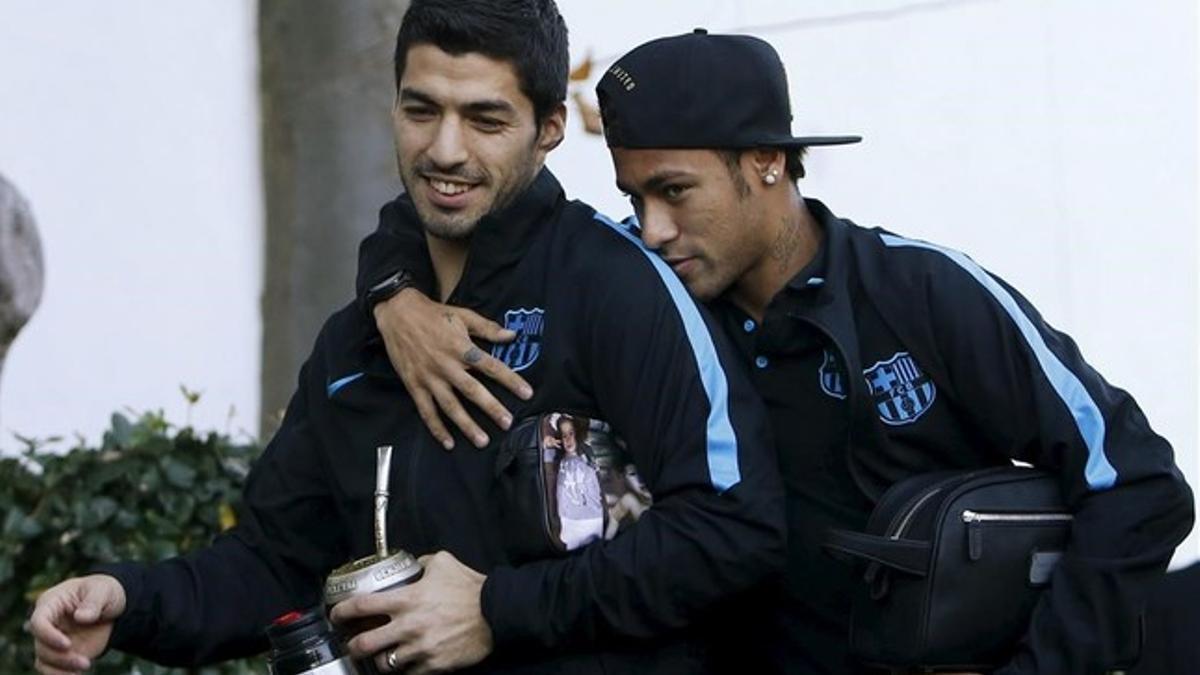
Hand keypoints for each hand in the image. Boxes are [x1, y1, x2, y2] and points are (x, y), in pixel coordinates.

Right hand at [30, 575, 125, 674]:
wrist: (113, 606)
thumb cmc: (104, 592)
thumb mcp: (104, 590)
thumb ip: (93, 602)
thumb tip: (81, 617)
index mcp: (51, 603)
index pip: (38, 622)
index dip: (48, 635)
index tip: (67, 645)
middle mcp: (48, 623)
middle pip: (41, 646)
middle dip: (60, 658)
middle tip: (85, 663)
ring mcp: (53, 640)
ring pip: (44, 660)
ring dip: (61, 670)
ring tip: (85, 667)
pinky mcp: (62, 653)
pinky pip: (53, 669)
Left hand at [331, 551, 492, 673]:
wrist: (497, 613)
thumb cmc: (471, 587)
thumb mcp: (444, 563)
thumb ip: (422, 563)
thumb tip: (412, 564)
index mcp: (407, 599)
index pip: (361, 606)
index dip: (341, 611)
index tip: (336, 614)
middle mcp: (408, 626)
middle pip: (363, 644)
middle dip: (352, 646)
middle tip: (353, 644)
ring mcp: (419, 648)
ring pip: (383, 664)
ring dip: (379, 660)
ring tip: (381, 656)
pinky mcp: (433, 665)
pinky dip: (404, 671)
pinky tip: (406, 664)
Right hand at [374, 289, 532, 449]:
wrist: (397, 313)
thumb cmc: (433, 314)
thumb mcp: (463, 315)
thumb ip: (488, 328)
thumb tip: (512, 335)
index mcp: (461, 347)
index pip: (491, 366)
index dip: (510, 380)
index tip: (527, 393)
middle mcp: (446, 365)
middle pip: (472, 390)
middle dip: (491, 408)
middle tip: (507, 423)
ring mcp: (429, 378)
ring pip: (450, 406)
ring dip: (466, 425)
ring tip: (482, 441)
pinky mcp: (414, 385)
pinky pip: (426, 411)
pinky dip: (437, 428)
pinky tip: (448, 442)